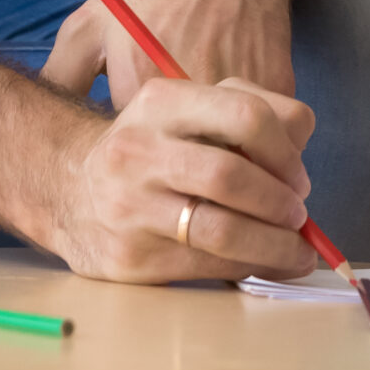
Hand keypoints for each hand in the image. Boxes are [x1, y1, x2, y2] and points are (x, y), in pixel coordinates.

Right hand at [49, 74, 321, 282]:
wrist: (70, 187)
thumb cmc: (154, 147)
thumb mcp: (191, 110)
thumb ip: (251, 117)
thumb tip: (300, 172)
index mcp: (163, 102)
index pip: (246, 115)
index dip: (286, 151)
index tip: (299, 177)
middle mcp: (139, 150)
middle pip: (232, 176)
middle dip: (281, 203)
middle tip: (299, 216)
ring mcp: (129, 206)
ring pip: (223, 230)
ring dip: (275, 246)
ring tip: (296, 251)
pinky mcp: (129, 256)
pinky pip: (205, 265)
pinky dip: (247, 267)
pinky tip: (262, 263)